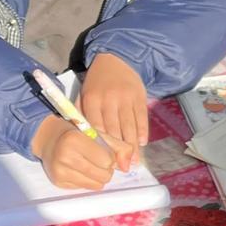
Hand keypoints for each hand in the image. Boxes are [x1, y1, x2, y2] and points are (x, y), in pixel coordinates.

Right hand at [31, 117, 117, 189]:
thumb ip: (119, 147)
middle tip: (97, 159)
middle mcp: (65, 156)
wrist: (49, 139)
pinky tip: (80, 170)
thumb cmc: (78, 135)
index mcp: (75, 140)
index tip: (102, 150)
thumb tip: (127, 167)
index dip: (109, 157)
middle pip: (104, 175)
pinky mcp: (59, 182)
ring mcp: (60, 171)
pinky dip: (88, 181)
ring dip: (99, 176)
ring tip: (90, 165)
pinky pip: (86, 188)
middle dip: (106, 168)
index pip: (108, 160)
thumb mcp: (98, 134)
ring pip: (97, 185)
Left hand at [80, 53, 148, 172]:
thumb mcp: (85, 94)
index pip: (97, 128)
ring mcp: (126, 98)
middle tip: (122, 167)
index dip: (102, 146)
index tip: (105, 161)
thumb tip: (85, 140)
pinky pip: (142, 118)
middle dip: (119, 151)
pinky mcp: (139, 97)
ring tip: (134, 162)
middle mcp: (109, 99)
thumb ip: (84, 115)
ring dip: (133, 147)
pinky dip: (142, 132)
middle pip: (114, 131)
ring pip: (129, 127)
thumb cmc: (98, 82)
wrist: (116, 58)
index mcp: (92, 100)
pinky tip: (142, 144)